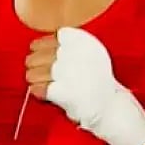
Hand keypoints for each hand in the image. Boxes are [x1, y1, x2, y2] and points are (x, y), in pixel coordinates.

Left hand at [25, 27, 144, 144]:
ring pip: (33, 72)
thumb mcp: (89, 52)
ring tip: (40, 83)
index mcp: (79, 40)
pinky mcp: (61, 91)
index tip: (41, 54)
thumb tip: (38, 46)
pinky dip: (37, 91)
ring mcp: (65, 71)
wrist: (111, 105)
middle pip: (36, 55)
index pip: (48, 39)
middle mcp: (71, 53)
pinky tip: (43, 93)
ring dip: (34, 79)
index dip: (41, 48)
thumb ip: (68, 45)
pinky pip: (38, 88)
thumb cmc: (98, 80)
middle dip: (34, 64)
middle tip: (37, 72)